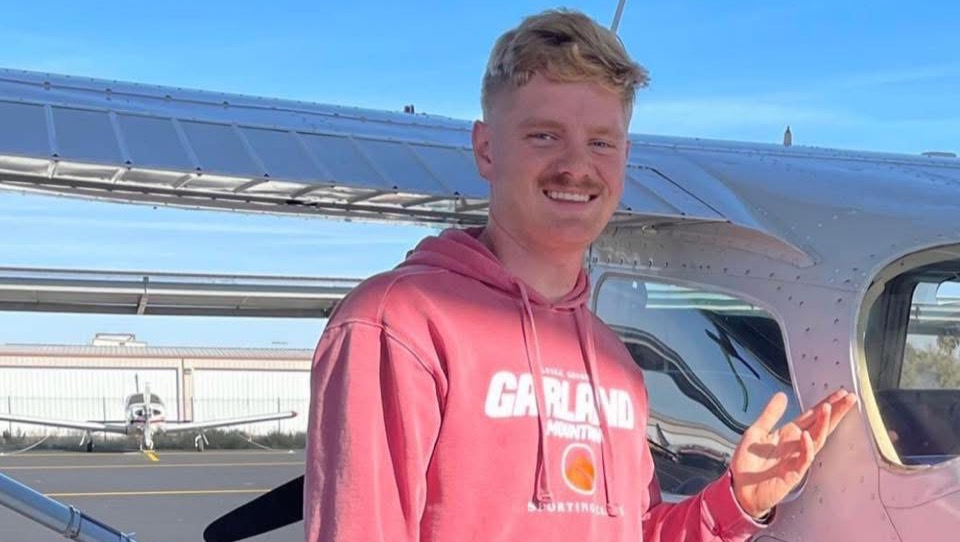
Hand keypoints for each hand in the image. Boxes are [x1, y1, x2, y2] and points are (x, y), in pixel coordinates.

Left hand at [730, 389, 857, 518]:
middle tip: (849, 398)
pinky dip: (806, 447)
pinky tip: (806, 436)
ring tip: (828, 408)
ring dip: (823, 424)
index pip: (811, 416)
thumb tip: (782, 395)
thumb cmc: (747, 463)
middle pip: (820, 425)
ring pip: (816, 439)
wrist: (740, 488)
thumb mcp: (756, 432)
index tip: (840, 393)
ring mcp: (797, 458)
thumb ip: (770, 415)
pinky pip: (804, 458)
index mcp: (788, 434)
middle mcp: (796, 445)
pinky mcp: (793, 473)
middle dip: (835, 412)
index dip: (825, 404)